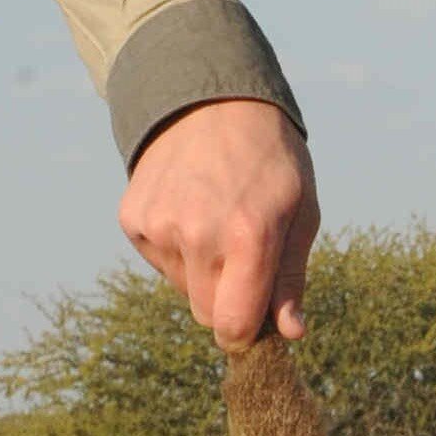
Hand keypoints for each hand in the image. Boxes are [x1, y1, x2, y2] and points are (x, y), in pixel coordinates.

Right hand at [117, 96, 319, 347]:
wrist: (212, 100)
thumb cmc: (271, 161)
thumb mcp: (302, 212)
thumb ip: (292, 278)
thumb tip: (289, 334)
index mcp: (249, 236)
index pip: (233, 326)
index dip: (245, 335)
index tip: (254, 327)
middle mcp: (198, 234)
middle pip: (207, 314)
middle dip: (228, 300)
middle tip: (243, 259)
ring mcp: (159, 225)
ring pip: (184, 290)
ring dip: (203, 272)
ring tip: (218, 222)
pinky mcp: (133, 218)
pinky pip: (159, 262)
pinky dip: (176, 249)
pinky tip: (191, 210)